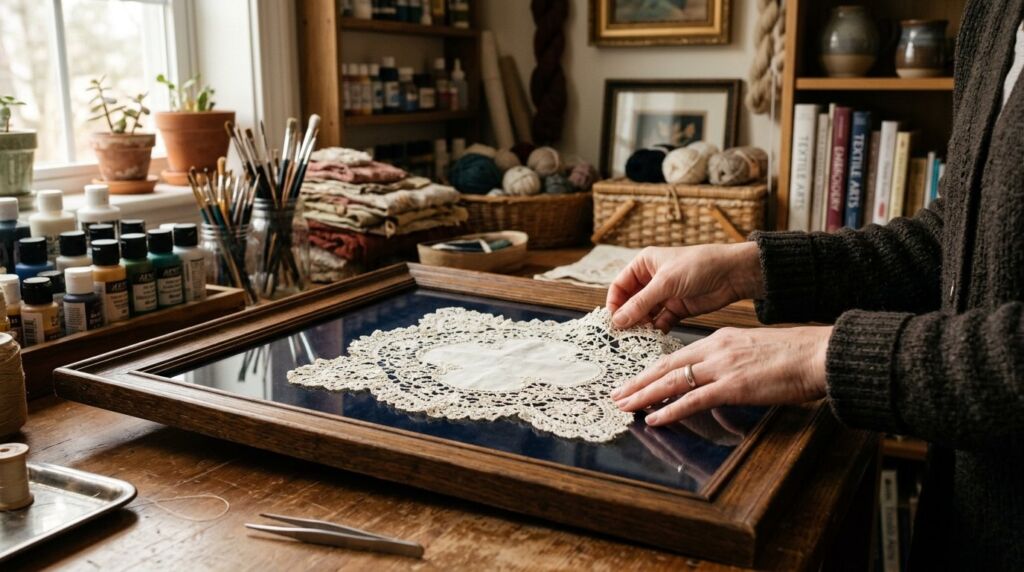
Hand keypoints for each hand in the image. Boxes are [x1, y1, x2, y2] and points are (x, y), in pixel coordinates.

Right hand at [607, 243, 763, 332]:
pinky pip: (660, 322)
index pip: (620, 286)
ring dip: (641, 325)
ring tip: (639, 337)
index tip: (614, 321)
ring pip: (644, 314)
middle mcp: (651, 280)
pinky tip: (654, 336)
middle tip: (624, 333)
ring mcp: (664, 295)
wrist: (732, 274)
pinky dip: (656, 330)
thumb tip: (618, 320)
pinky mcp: (677, 309)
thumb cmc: (699, 266)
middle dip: (627, 317)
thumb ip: (640, 303)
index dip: (614, 303)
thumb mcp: (665, 283)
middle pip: (630, 302)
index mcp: (644, 264)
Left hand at [611, 325, 832, 425]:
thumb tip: (723, 382)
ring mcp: (722, 368)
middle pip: (665, 366)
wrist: (817, 354)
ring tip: (624, 405)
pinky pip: (692, 400)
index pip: (677, 356)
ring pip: (672, 381)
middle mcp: (715, 350)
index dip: (653, 370)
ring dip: (644, 395)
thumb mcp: (755, 351)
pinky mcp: (733, 386)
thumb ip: (734, 364)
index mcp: (720, 339)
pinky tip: (654, 418)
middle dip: (638, 381)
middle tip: (616, 393)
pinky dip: (670, 410)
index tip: (635, 380)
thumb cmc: (794, 355)